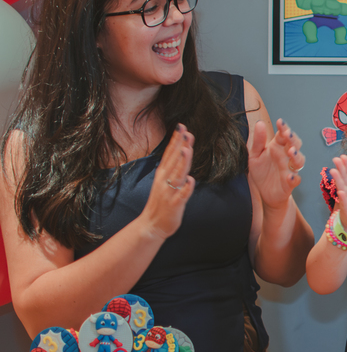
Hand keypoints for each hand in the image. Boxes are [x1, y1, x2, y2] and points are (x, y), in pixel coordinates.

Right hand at [140, 125, 195, 239]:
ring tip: (187, 149)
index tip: (181, 126)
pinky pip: (182, 195)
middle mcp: (165, 181)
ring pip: (177, 175)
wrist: (151, 225)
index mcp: (163, 174)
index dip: (175, 140)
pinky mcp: (175, 204)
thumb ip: (174, 167)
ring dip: (182, 162)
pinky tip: (191, 181)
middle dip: (179, 145)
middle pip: (174, 160)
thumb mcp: (165, 181)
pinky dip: (186, 188)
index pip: (170, 154)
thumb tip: (182, 150)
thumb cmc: (162, 202)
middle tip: (185, 130)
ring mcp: (169, 192)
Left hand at [248, 118, 302, 209]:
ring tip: (290, 152)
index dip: (283, 128)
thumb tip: (260, 123)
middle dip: (293, 139)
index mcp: (278, 148)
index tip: (280, 122)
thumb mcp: (255, 155)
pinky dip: (294, 178)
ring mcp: (289, 170)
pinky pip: (296, 180)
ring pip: (299, 161)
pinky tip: (290, 176)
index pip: (283, 136)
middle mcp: (286, 157)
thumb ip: (258, 141)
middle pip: (295, 145)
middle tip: (288, 134)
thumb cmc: (262, 172)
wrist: (264, 193)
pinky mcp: (290, 184)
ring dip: (297, 156)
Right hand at [330, 155, 346, 231]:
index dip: (346, 165)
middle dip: (341, 169)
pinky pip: (345, 203)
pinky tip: (341, 192)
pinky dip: (343, 198)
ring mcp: (346, 200)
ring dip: (338, 180)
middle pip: (344, 179)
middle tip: (336, 159)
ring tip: (334, 171)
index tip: (343, 156)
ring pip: (342, 188)